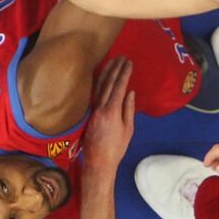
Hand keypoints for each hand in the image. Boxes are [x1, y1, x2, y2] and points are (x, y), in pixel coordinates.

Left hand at [82, 58, 135, 176]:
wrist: (98, 162)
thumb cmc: (116, 148)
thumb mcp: (128, 129)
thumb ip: (128, 109)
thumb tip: (130, 92)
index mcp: (112, 111)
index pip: (118, 87)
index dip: (124, 73)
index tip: (129, 62)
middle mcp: (100, 107)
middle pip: (107, 83)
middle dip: (115, 68)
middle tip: (121, 57)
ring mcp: (92, 110)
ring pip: (98, 86)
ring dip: (105, 72)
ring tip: (112, 61)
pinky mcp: (88, 113)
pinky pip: (93, 93)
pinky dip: (98, 82)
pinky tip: (100, 76)